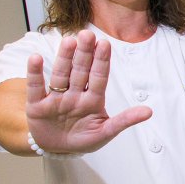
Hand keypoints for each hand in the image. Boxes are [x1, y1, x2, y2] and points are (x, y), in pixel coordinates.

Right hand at [25, 30, 151, 152]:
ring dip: (64, 58)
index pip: (98, 77)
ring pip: (61, 75)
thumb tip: (149, 111)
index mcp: (93, 100)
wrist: (56, 150)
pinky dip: (35, 73)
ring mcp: (56, 98)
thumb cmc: (83, 139)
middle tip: (87, 34)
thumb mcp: (105, 132)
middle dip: (84, 54)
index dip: (101, 61)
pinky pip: (35, 87)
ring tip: (68, 42)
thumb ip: (124, 121)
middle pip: (80, 71)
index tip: (105, 44)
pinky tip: (36, 58)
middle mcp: (75, 94)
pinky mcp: (37, 105)